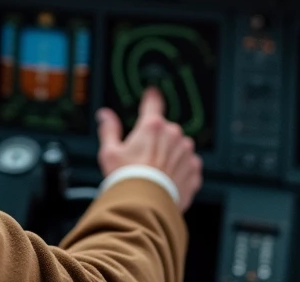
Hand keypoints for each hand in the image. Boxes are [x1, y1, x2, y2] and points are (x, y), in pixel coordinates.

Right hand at [96, 87, 202, 211]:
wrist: (147, 206)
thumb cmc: (128, 179)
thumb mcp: (110, 152)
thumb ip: (109, 129)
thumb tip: (105, 115)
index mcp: (152, 126)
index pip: (153, 102)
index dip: (152, 97)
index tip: (152, 93)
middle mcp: (173, 135)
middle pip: (165, 129)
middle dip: (157, 139)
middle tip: (143, 157)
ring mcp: (186, 152)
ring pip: (178, 147)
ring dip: (170, 154)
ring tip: (156, 172)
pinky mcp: (194, 170)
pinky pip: (188, 164)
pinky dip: (180, 169)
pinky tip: (167, 180)